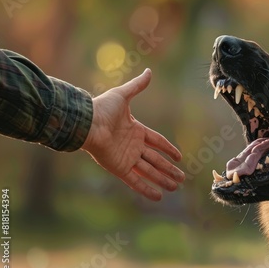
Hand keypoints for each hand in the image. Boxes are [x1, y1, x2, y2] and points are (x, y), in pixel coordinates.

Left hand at [81, 68, 184, 200]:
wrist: (86, 123)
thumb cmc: (102, 108)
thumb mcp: (123, 95)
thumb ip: (137, 86)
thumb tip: (149, 71)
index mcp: (136, 130)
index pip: (157, 142)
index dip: (168, 149)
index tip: (179, 157)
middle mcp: (132, 146)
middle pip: (156, 160)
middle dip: (169, 170)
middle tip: (182, 178)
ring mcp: (126, 158)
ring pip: (149, 171)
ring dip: (162, 180)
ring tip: (175, 187)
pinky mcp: (119, 168)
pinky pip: (136, 181)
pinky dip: (147, 189)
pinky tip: (158, 196)